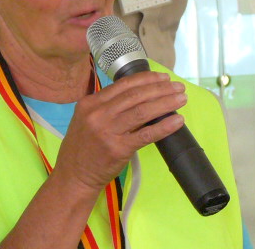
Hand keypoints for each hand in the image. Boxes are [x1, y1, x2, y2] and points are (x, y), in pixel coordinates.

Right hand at [52, 71, 185, 194]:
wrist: (73, 176)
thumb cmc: (82, 148)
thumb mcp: (86, 119)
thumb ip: (106, 106)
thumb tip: (139, 94)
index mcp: (90, 103)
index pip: (123, 85)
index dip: (146, 78)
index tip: (162, 77)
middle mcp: (98, 114)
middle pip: (136, 95)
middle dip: (160, 88)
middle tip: (178, 86)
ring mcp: (108, 131)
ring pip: (143, 111)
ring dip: (166, 102)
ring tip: (181, 99)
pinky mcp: (118, 149)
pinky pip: (146, 134)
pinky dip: (164, 126)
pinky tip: (177, 121)